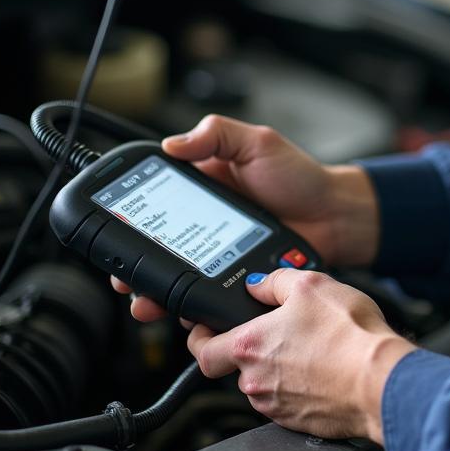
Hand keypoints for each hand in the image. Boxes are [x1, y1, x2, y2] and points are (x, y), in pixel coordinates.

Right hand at [112, 114, 380, 321]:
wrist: (337, 217)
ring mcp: (218, 255)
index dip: (129, 220)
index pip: (153, 204)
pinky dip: (192, 310)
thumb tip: (172, 143)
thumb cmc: (302, 178)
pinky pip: (207, 298)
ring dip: (155, 295)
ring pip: (176, 280)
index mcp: (202, 188)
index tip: (112, 231)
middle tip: (123, 280)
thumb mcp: (259, 143)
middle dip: (132, 268)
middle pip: (155, 250)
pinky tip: (186, 315)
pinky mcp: (236, 280)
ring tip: (147, 304)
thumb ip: (217, 135)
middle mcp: (204, 224)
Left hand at [187, 268, 416, 442]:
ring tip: (314, 348)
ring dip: (279, 367)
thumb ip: (274, 281)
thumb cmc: (350, 335)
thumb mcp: (312, 285)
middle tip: (282, 331)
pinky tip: (324, 369)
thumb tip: (257, 285)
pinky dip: (300, 385)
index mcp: (249, 346)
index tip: (206, 330)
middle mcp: (254, 381)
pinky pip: (288, 400)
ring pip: (264, 382)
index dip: (199, 337)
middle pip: (236, 365)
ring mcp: (275, 406)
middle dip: (254, 348)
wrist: (381, 380)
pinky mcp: (297, 422)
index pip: (201, 349)